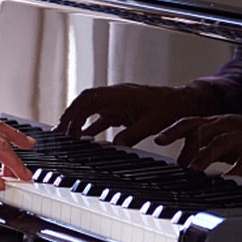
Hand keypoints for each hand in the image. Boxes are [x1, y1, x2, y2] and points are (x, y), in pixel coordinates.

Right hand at [58, 84, 194, 146]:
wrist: (182, 102)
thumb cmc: (169, 108)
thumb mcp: (150, 124)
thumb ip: (131, 135)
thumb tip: (114, 147)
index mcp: (119, 94)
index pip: (89, 100)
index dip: (75, 113)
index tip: (68, 129)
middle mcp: (115, 96)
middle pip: (84, 103)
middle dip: (70, 117)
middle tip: (59, 133)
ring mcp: (117, 103)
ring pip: (91, 110)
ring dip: (78, 122)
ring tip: (67, 137)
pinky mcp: (122, 111)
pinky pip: (101, 118)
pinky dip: (92, 128)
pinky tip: (86, 139)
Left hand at [153, 113, 241, 174]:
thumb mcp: (229, 140)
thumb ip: (209, 147)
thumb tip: (187, 160)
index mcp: (221, 122)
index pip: (192, 122)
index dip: (174, 130)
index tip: (157, 139)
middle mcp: (230, 125)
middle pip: (201, 127)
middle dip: (181, 137)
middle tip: (164, 146)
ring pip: (220, 143)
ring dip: (204, 156)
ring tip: (193, 170)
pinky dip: (233, 172)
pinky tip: (225, 181)